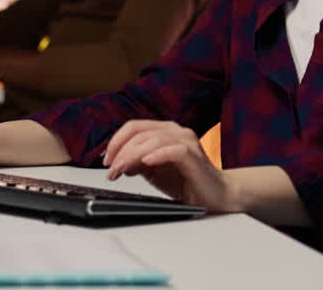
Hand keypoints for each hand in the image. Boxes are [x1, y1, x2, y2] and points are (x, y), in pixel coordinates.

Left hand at [102, 120, 239, 213]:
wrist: (216, 194)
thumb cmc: (186, 181)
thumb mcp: (153, 171)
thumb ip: (136, 163)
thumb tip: (117, 162)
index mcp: (164, 131)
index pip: (134, 127)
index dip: (116, 142)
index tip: (106, 160)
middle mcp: (175, 131)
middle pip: (139, 133)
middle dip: (120, 152)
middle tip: (111, 170)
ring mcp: (185, 141)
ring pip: (152, 140)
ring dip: (132, 155)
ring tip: (122, 170)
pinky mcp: (193, 155)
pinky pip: (173, 150)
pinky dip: (157, 155)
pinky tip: (146, 163)